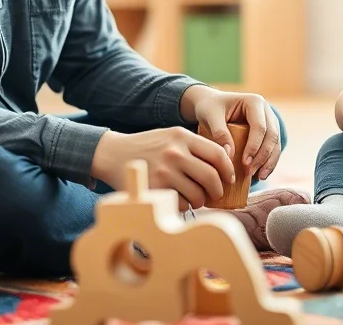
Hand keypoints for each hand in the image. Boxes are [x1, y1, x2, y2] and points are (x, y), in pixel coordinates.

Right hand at [90, 128, 234, 209]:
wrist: (114, 154)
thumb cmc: (148, 147)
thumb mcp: (171, 136)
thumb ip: (195, 146)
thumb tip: (225, 164)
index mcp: (182, 136)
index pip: (218, 154)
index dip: (228, 169)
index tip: (229, 178)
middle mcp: (175, 152)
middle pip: (211, 177)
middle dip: (218, 190)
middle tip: (216, 194)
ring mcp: (164, 171)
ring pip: (198, 194)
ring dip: (201, 201)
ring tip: (196, 199)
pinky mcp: (154, 189)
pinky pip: (181, 204)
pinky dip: (184, 206)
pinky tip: (178, 200)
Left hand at [182, 85, 282, 181]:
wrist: (211, 104)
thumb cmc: (210, 107)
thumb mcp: (210, 116)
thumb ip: (220, 133)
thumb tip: (230, 154)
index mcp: (254, 102)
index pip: (259, 127)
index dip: (254, 146)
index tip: (245, 163)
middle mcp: (266, 110)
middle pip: (271, 136)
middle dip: (263, 156)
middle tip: (250, 172)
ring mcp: (269, 121)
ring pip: (276, 143)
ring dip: (269, 161)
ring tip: (259, 177)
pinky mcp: (268, 132)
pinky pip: (273, 148)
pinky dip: (269, 161)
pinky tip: (261, 174)